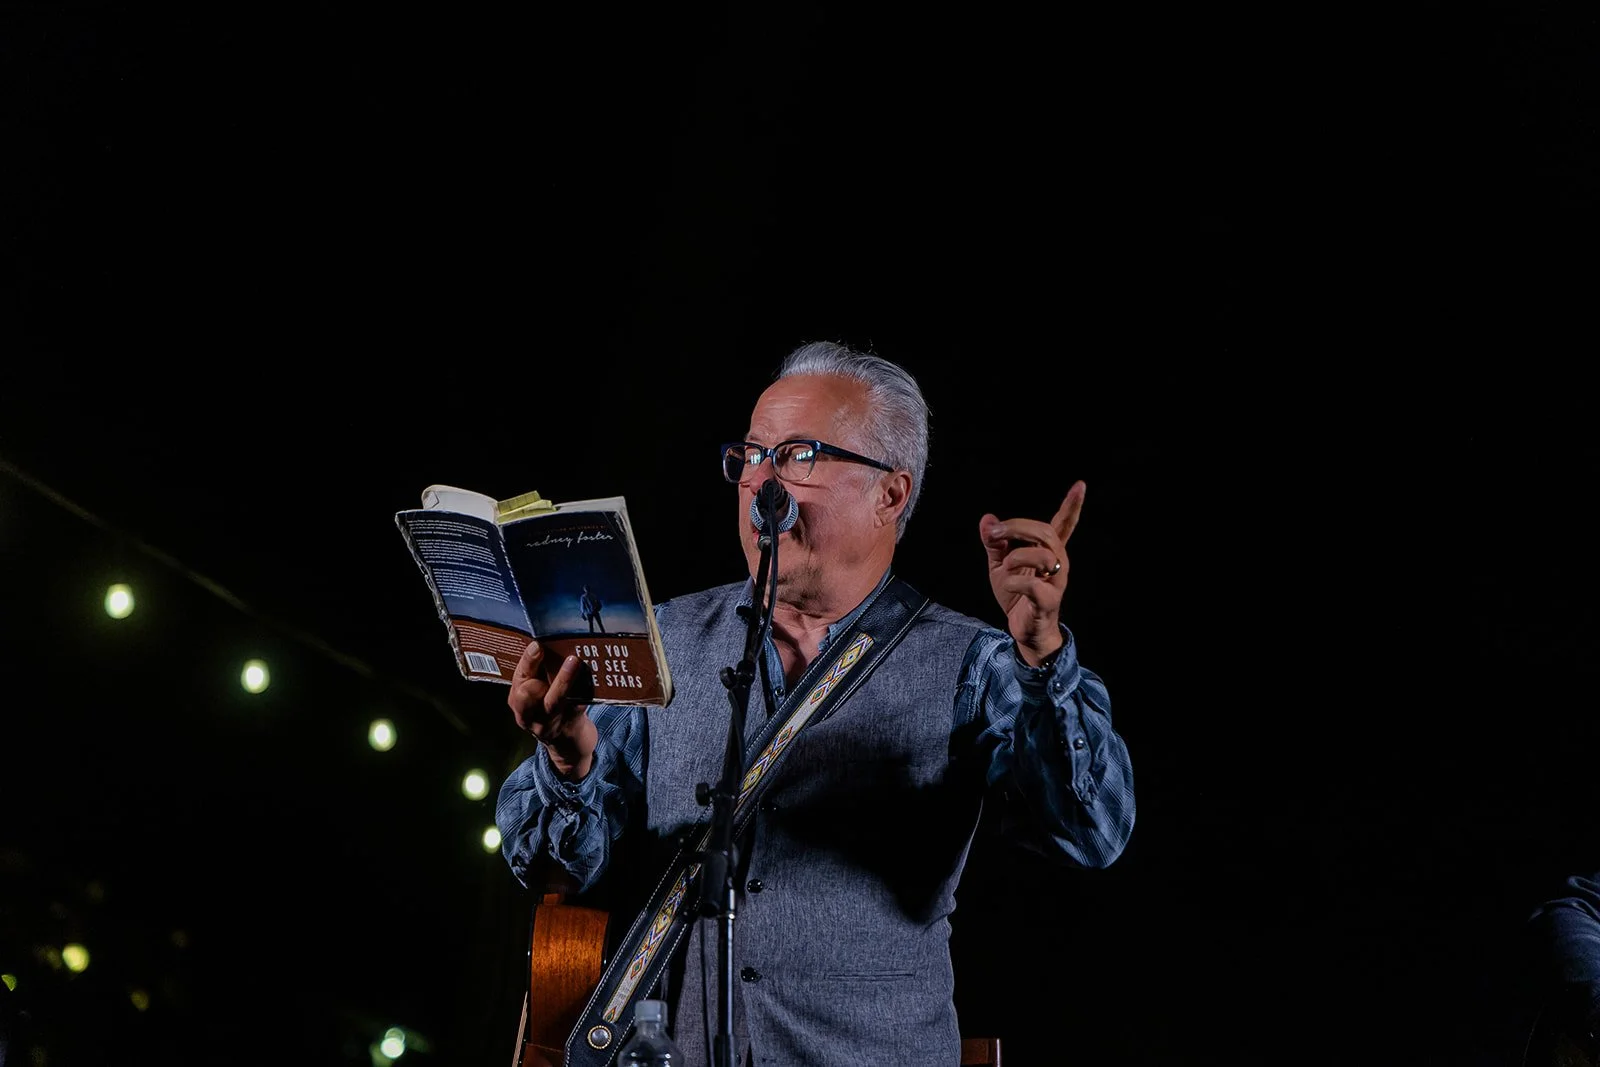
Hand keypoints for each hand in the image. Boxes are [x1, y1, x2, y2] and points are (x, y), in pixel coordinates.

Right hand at [508, 640, 598, 778]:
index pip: (517, 679)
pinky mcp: (572, 725)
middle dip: (533, 669)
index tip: (536, 645)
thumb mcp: (537, 696)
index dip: (526, 662)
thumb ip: (539, 675)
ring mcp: (550, 722)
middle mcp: (530, 714)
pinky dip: (584, 690)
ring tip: (574, 661)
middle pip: (526, 693)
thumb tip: (552, 642)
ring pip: (554, 700)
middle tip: (544, 649)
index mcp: (518, 701)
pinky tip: (594, 675)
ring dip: (563, 680)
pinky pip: (578, 705)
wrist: (567, 746)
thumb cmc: (551, 710)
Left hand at [979, 480, 1085, 666]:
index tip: (1080, 484)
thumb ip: (994, 543)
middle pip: (1046, 532)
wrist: (1023, 630)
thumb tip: (987, 519)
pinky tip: (1008, 585)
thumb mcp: (1000, 565)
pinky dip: (1014, 581)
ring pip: (1044, 555)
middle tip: (993, 534)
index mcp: (1048, 551)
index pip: (1064, 524)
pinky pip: (1032, 585)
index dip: (1072, 505)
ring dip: (1017, 555)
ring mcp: (1056, 582)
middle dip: (1017, 527)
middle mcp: (1058, 562)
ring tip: (1005, 567)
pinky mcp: (1048, 601)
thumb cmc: (1017, 595)